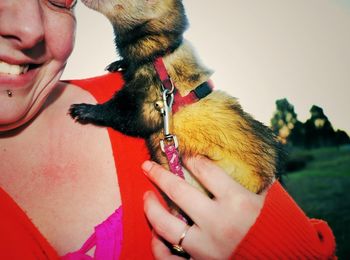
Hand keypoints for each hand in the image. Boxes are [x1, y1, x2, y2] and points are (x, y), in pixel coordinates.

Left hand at [142, 156, 267, 259]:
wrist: (284, 259)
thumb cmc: (276, 228)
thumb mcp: (268, 200)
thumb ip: (254, 181)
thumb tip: (246, 159)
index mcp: (238, 202)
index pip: (205, 170)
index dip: (191, 159)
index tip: (183, 156)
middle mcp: (219, 223)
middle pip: (178, 191)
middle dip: (159, 174)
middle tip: (148, 166)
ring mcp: (207, 247)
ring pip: (166, 225)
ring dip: (151, 208)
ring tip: (147, 196)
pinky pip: (168, 258)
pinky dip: (158, 246)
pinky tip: (155, 234)